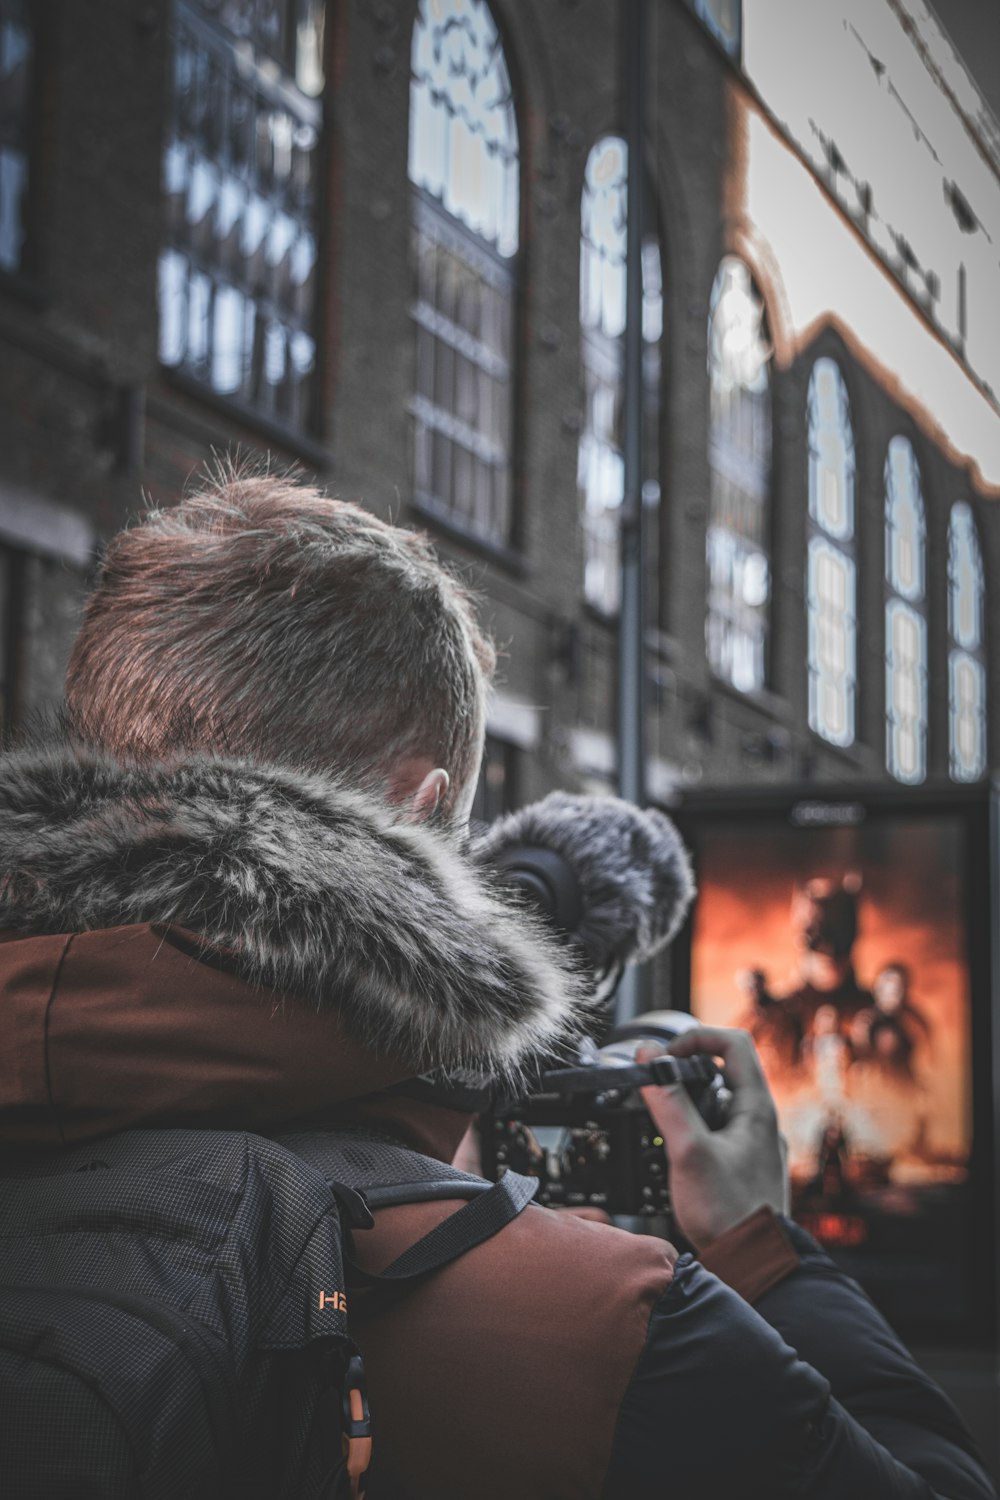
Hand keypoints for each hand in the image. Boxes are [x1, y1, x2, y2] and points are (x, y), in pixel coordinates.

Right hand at [638, 1027, 788, 1251]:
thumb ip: (668, 1100)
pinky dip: (696, 1133)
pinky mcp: (746, 1167)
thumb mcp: (688, 1150)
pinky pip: (720, 1133)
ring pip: (720, 1105)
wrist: (754, 1265)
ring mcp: (756, 1146)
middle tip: (658, 1087)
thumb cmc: (729, 1213)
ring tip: (664, 1126)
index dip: (696, 1038)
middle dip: (685, 1073)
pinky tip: (678, 1155)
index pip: (733, 1043)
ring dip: (689, 1105)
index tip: (666, 1055)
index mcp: (756, 1108)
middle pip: (724, 1071)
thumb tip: (648, 1057)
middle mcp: (761, 1122)